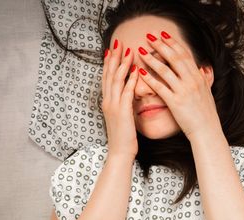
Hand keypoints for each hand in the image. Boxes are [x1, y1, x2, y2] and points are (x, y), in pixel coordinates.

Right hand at [102, 39, 138, 158]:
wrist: (119, 153)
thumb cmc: (123, 137)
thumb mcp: (121, 118)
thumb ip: (122, 105)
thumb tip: (126, 95)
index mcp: (107, 102)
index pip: (106, 78)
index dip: (109, 63)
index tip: (113, 50)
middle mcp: (108, 102)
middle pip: (109, 75)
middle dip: (114, 58)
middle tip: (119, 43)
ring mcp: (113, 106)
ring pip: (116, 80)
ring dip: (122, 64)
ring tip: (128, 51)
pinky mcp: (122, 112)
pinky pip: (126, 93)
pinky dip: (131, 80)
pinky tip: (136, 71)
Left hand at [136, 31, 221, 140]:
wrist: (207, 131)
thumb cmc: (206, 115)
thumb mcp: (208, 93)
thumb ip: (204, 79)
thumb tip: (202, 69)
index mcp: (199, 78)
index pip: (185, 55)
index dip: (173, 43)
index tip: (163, 35)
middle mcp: (192, 82)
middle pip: (175, 58)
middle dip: (161, 45)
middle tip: (150, 36)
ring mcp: (184, 92)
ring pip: (166, 71)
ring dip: (152, 59)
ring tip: (142, 51)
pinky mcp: (176, 103)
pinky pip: (160, 88)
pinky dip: (150, 79)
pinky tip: (141, 72)